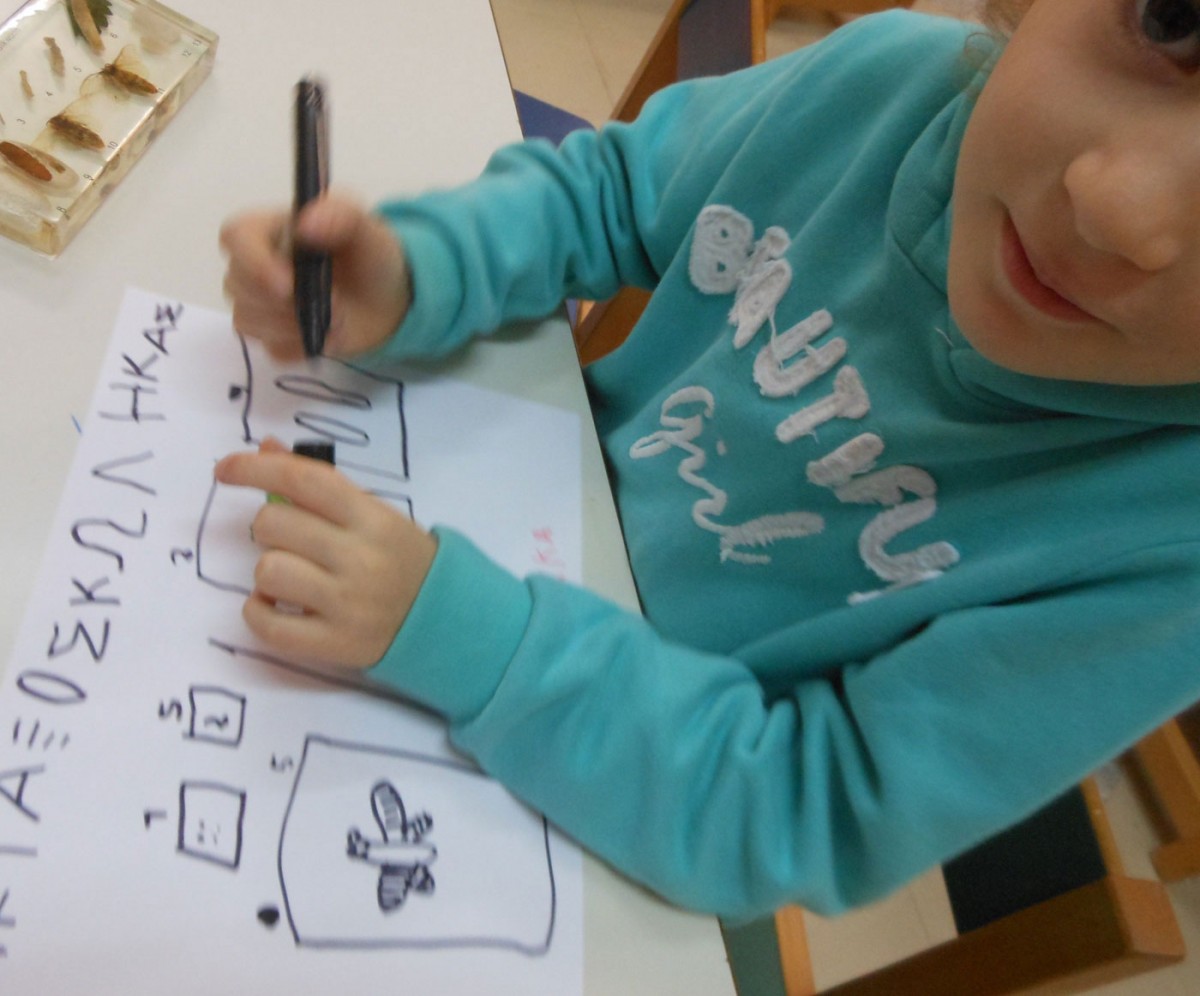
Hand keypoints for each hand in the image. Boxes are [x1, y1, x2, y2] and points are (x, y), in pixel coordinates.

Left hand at [213, 438, 436, 666]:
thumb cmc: (403, 559)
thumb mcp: (373, 514)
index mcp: (372, 517)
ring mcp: (346, 603)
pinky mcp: (334, 643)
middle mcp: (359, 557)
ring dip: (269, 572)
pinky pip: (268, 624)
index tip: (225, 469)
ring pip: (267, 571)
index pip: (301, 479)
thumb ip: (321, 485)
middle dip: (271, 527)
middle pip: (273, 523)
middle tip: (293, 540)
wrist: (446, 619)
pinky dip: (259, 612)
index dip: (254, 467)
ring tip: (293, 579)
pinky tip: (276, 606)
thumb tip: (266, 449)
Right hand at [219, 192, 411, 361]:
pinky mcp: (274, 337)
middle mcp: (254, 266)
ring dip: (295, 326)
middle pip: (236, 285)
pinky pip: (272, 349)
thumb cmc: (369, 255)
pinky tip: (327, 336)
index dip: (253, 263)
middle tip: (334, 303)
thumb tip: (304, 225)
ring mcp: (260, 305)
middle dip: (283, 302)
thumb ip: (340, 216)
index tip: (288, 285)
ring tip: (337, 318)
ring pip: (248, 321)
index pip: (234, 237)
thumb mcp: (366, 226)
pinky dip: (302, 346)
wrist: (387, 298)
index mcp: (269, 229)